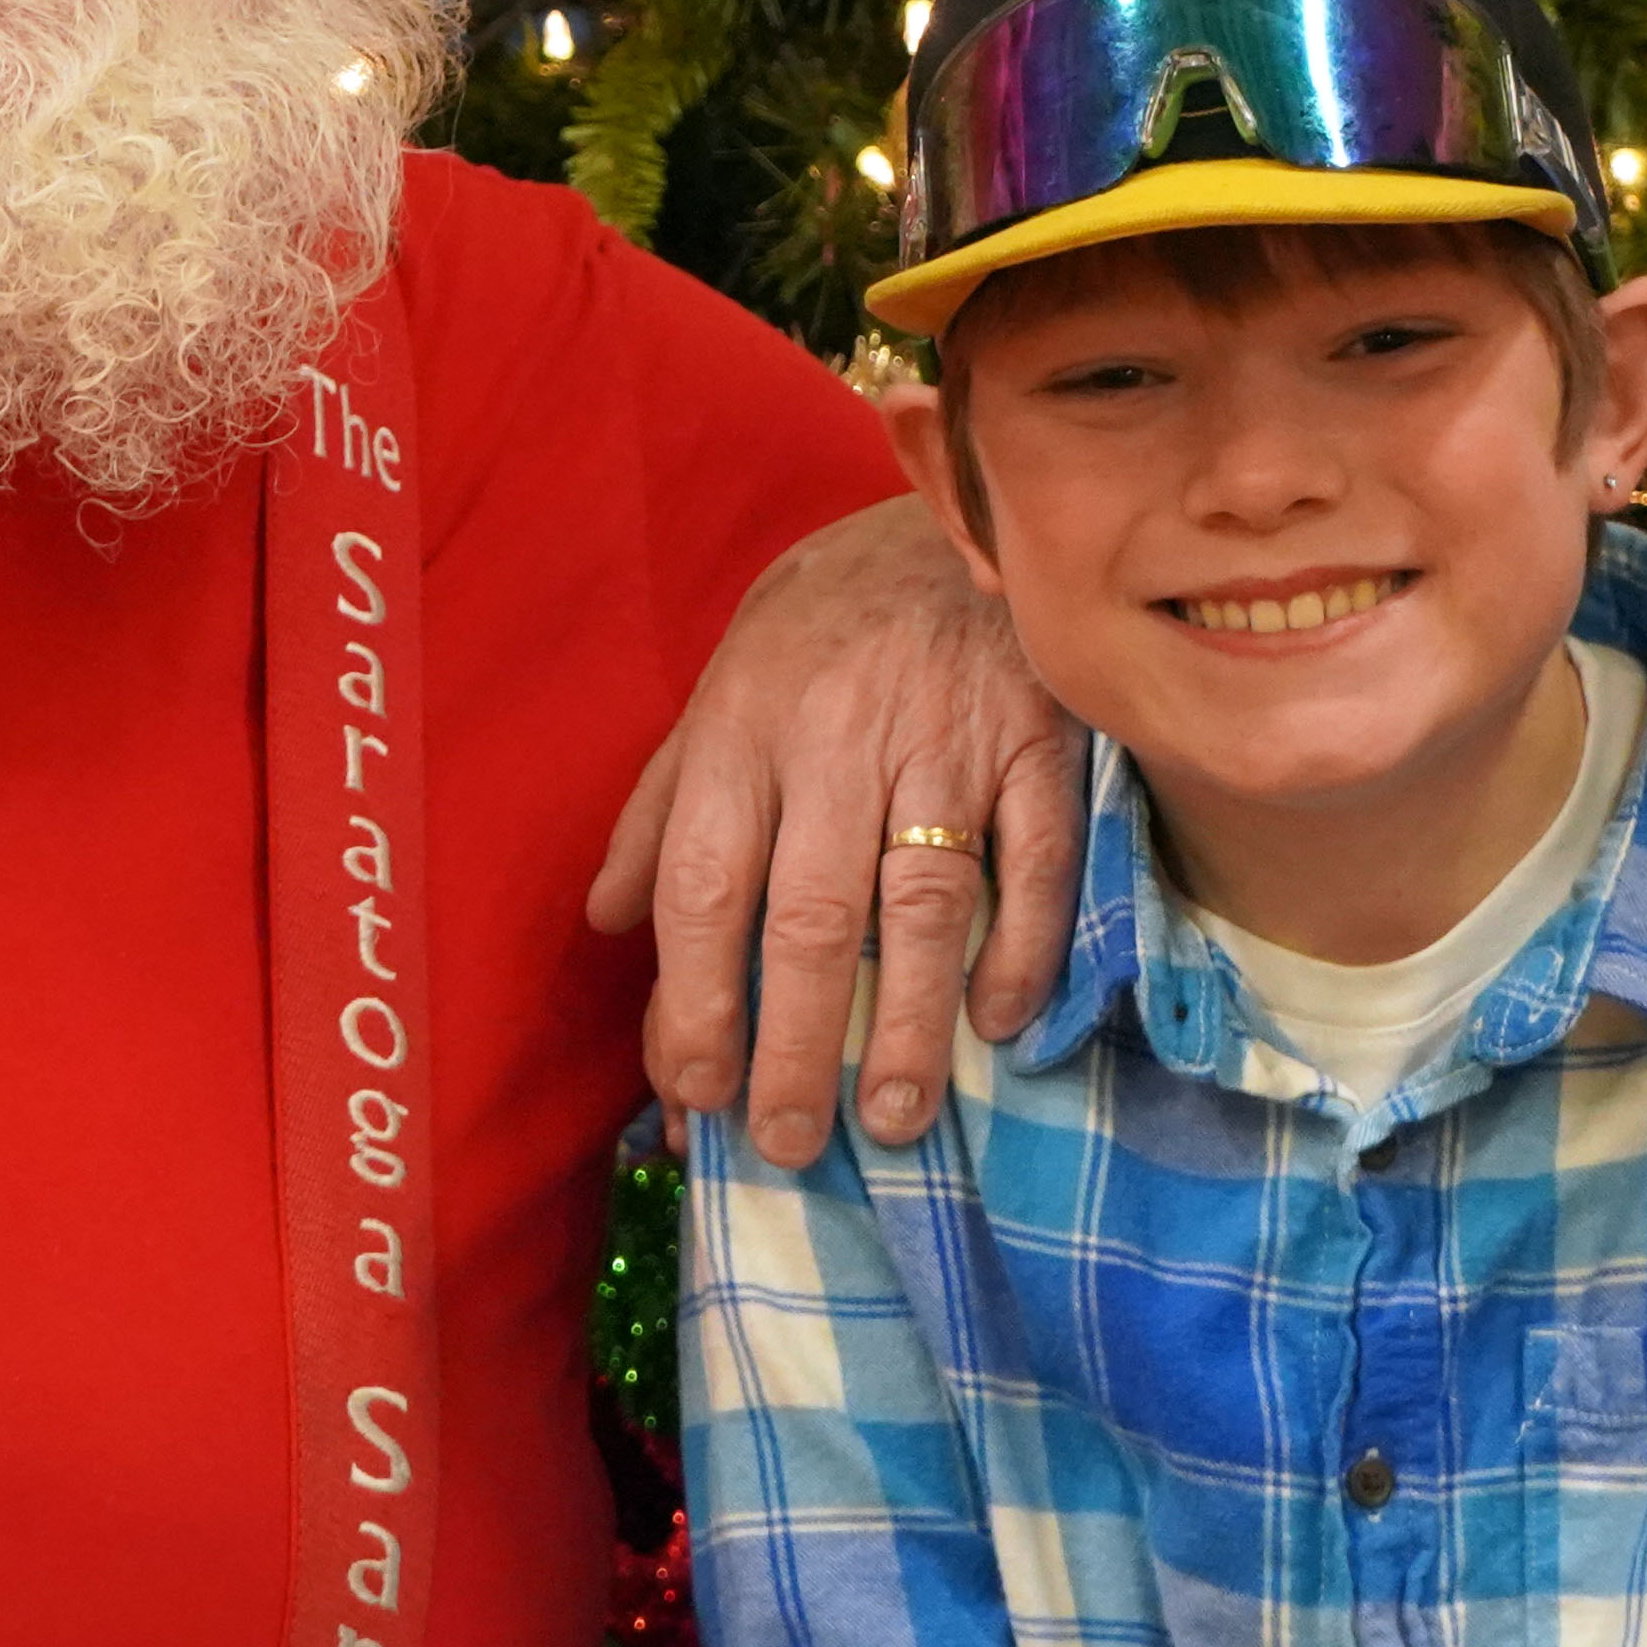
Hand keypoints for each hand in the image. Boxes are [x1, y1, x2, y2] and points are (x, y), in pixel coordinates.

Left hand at [591, 495, 1081, 1165]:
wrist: (957, 504)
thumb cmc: (824, 620)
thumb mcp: (723, 687)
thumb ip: (662, 807)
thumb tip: (605, 921)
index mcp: (742, 728)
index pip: (702, 884)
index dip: (692, 999)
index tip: (695, 1094)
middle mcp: (836, 737)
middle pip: (808, 918)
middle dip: (791, 1045)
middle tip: (787, 1142)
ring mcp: (946, 738)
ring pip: (921, 905)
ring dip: (906, 1026)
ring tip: (891, 1121)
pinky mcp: (1041, 736)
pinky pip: (1035, 859)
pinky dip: (1021, 948)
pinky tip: (998, 1022)